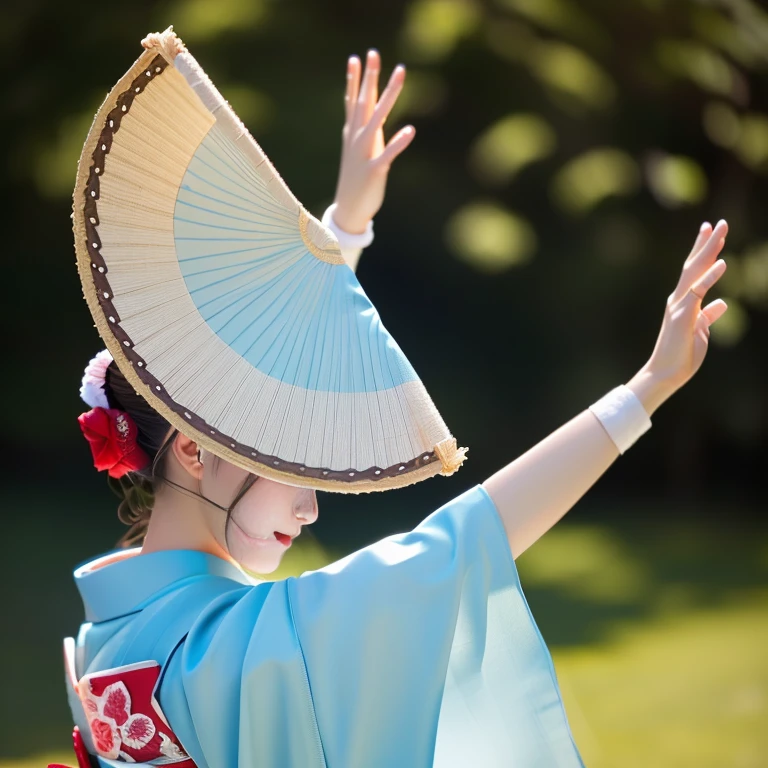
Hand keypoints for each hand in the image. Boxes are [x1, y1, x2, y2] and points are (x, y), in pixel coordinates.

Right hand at [332, 50, 415, 233]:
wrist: (349, 210)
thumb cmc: (357, 178)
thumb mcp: (359, 150)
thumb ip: (365, 129)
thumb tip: (370, 113)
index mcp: (354, 134)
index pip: (354, 102)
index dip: (356, 80)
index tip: (356, 57)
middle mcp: (357, 140)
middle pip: (364, 103)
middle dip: (370, 78)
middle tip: (374, 53)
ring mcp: (365, 154)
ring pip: (377, 120)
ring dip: (388, 97)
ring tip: (399, 75)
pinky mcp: (375, 171)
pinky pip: (388, 155)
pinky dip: (398, 143)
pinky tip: (410, 130)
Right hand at [628, 220, 728, 414]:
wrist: (665, 373)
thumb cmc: (681, 354)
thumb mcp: (700, 331)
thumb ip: (708, 315)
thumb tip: (722, 303)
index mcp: (683, 302)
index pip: (694, 271)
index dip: (703, 250)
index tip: (710, 230)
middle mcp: (679, 299)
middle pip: (693, 265)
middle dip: (706, 243)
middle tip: (718, 223)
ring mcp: (680, 307)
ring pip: (694, 273)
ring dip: (708, 251)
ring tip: (719, 232)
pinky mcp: (683, 317)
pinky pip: (698, 292)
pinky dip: (710, 277)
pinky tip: (722, 263)